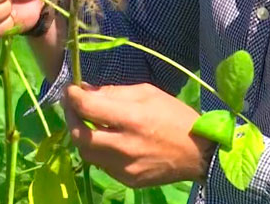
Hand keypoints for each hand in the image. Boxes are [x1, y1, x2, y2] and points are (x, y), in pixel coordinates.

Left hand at [63, 83, 215, 188]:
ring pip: (87, 153)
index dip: (73, 97)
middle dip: (70, 118)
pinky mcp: (127, 180)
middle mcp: (125, 146)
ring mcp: (125, 167)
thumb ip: (114, 92)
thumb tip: (86, 91)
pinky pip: (101, 164)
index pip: (88, 108)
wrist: (199, 153)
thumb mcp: (147, 93)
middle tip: (72, 107)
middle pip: (80, 135)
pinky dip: (98, 150)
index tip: (70, 90)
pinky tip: (106, 140)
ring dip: (82, 136)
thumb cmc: (175, 117)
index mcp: (132, 119)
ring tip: (87, 123)